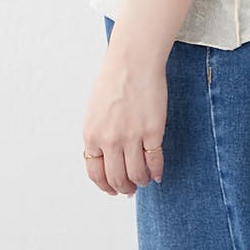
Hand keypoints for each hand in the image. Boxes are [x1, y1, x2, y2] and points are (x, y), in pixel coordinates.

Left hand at [82, 43, 167, 195]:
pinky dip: (156, 171)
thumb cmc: (114, 77)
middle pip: (116, 178)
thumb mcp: (95, 109)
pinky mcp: (153, 131)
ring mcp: (132, 137)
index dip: (105, 185)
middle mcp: (110, 140)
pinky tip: (157, 174)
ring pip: (136, 174)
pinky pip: (155, 161)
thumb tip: (107, 155)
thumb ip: (98, 133)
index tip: (112, 189)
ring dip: (140, 181)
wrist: (134, 59)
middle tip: (130, 189)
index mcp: (91, 134)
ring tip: (144, 180)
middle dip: (123, 187)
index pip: (96, 173)